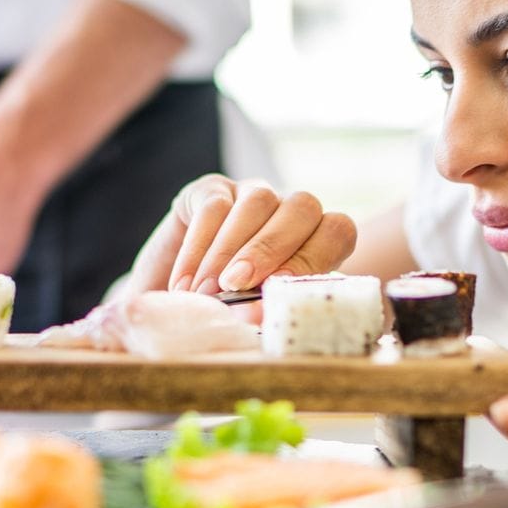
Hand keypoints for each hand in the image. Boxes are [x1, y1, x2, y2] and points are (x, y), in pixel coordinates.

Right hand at [116, 175, 357, 300]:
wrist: (169, 302)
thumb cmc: (223, 314)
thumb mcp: (248, 319)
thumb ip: (262, 314)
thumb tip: (260, 314)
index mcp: (315, 242)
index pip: (337, 232)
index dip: (315, 258)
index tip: (279, 290)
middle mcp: (289, 211)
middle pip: (302, 208)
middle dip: (269, 250)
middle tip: (236, 287)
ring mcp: (252, 193)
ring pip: (258, 202)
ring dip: (230, 250)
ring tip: (206, 292)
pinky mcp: (212, 189)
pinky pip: (214, 206)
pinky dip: (198, 248)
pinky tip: (184, 284)